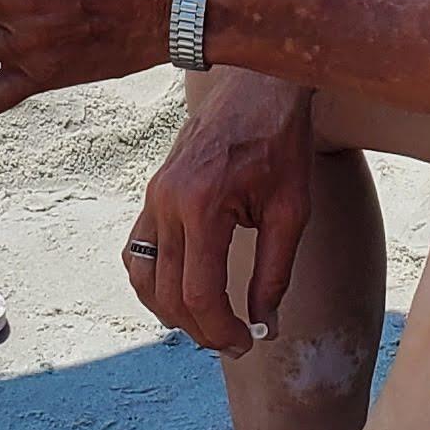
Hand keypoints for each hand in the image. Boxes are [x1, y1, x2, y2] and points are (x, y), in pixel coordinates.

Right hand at [127, 72, 316, 351]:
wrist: (257, 86)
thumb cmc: (280, 141)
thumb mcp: (291, 210)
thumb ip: (274, 272)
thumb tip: (265, 324)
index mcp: (202, 204)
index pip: (199, 293)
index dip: (220, 330)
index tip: (247, 343)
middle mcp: (167, 201)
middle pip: (168, 293)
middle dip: (200, 328)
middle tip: (235, 341)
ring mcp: (153, 196)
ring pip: (143, 276)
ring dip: (171, 310)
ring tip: (209, 322)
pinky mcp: (152, 192)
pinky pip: (138, 250)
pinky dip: (154, 280)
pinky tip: (184, 290)